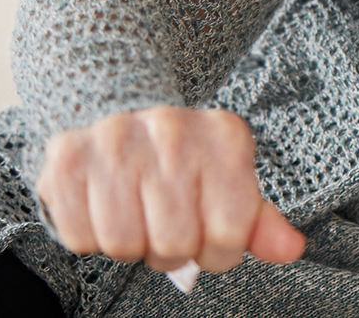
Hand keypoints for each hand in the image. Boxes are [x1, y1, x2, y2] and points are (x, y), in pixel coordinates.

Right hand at [37, 107, 305, 276]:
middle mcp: (172, 130)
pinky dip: (92, 237)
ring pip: (124, 245)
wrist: (118, 106)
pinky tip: (105, 206)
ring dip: (132, 244)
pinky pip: (81, 238)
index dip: (219, 252)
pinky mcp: (67, 161)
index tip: (209, 236)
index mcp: (224, 135)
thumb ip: (259, 221)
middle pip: (175, 244)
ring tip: (137, 213)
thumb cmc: (184, 157)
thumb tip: (291, 250)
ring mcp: (116, 141)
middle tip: (167, 224)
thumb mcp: (230, 178)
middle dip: (172, 250)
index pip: (230, 233)